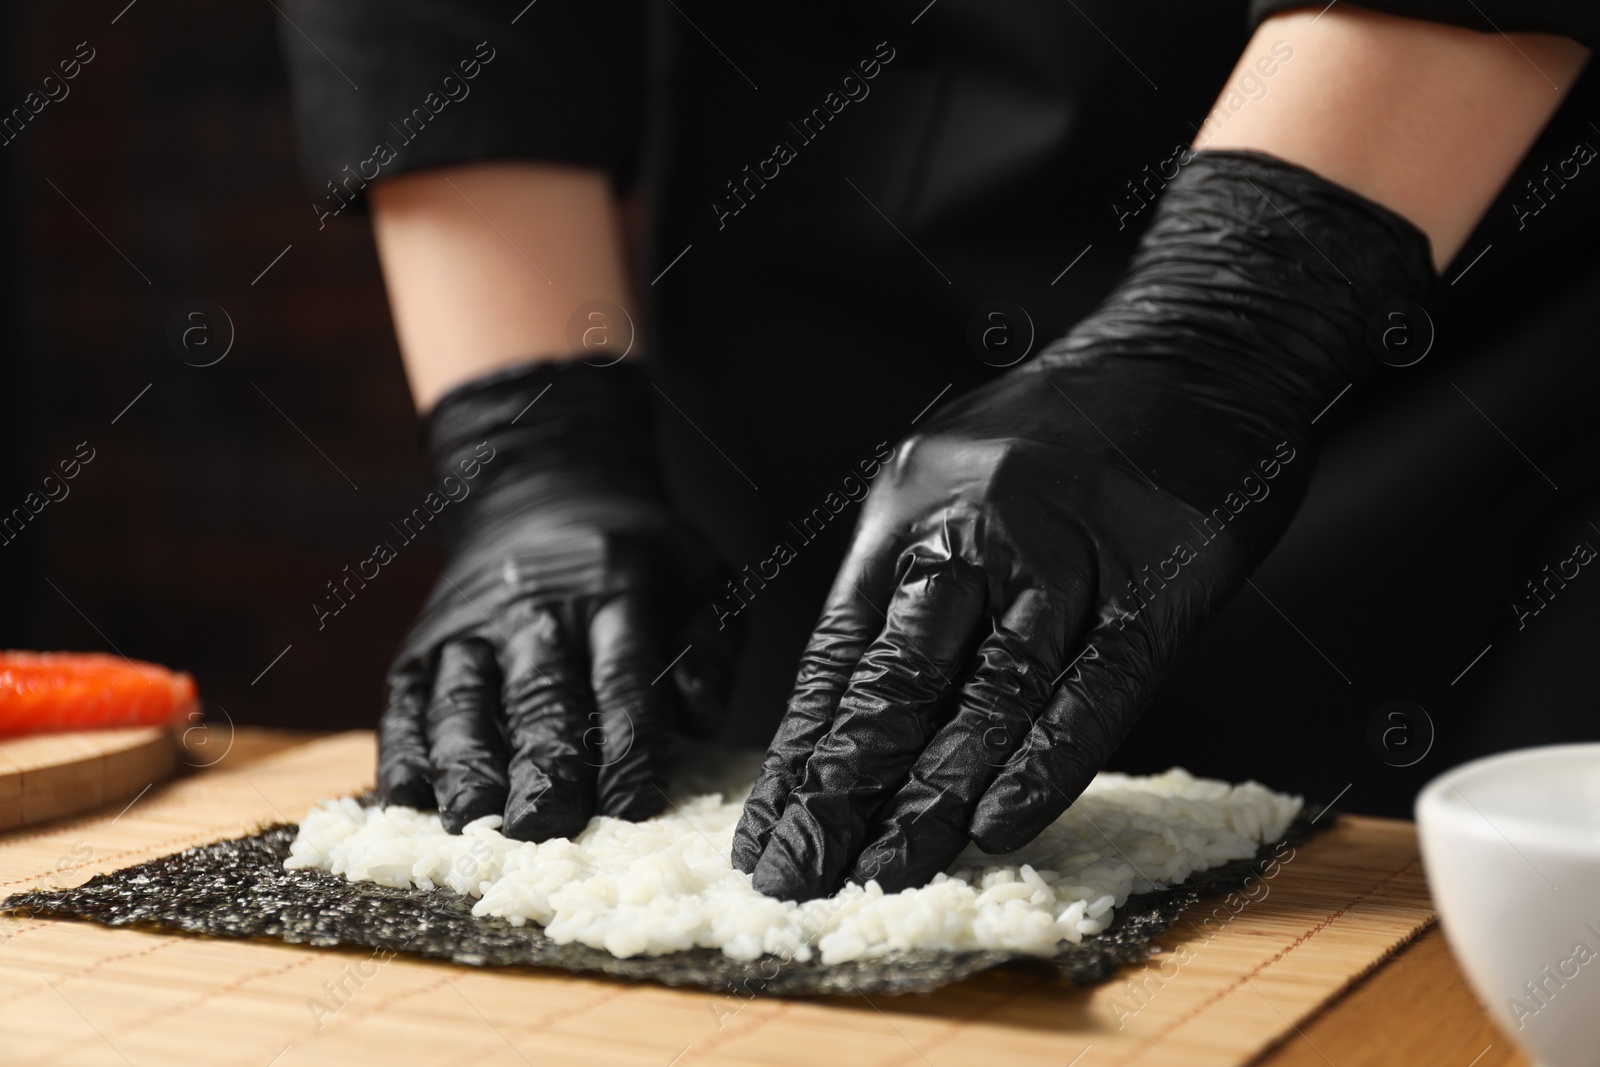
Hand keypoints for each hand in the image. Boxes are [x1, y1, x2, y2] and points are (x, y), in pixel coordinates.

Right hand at [378, 360, 737, 838]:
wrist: (545, 491)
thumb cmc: (639, 561)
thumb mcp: (700, 576)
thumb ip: (710, 647)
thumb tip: (695, 717)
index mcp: (615, 589)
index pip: (624, 678)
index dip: (629, 744)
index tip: (635, 806)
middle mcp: (535, 610)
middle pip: (538, 696)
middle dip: (541, 766)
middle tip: (544, 825)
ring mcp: (469, 627)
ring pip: (463, 701)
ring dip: (466, 764)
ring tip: (473, 821)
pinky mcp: (420, 647)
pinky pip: (406, 704)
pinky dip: (405, 752)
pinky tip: (410, 799)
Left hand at [733, 150, 1433, 899]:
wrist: (1207, 339)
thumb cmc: (1078, 422)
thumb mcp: (963, 472)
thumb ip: (922, 576)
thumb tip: (870, 702)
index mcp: (911, 503)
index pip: (839, 654)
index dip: (801, 754)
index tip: (767, 833)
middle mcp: (974, 522)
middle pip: (897, 678)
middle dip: (841, 788)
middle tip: (797, 875)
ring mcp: (1066, 548)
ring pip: (986, 692)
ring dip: (932, 792)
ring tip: (886, 871)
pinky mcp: (1157, 577)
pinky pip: (1092, 683)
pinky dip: (1044, 757)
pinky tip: (996, 822)